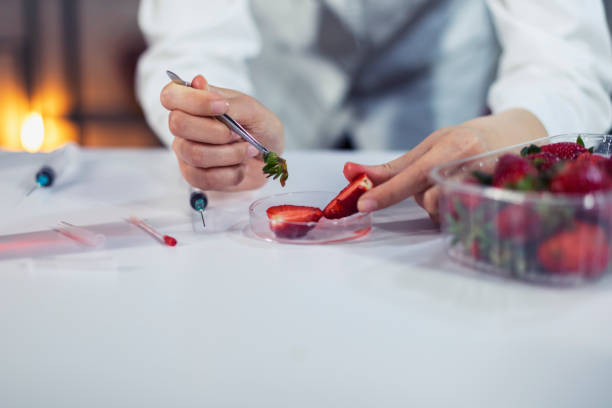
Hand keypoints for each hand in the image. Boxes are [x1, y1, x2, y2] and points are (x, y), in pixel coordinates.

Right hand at [160, 75, 283, 190]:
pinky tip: (240, 167)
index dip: (193, 101)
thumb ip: (228, 102)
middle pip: (178, 125)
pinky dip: (230, 174)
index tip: (223, 107)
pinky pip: (204, 178)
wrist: (271, 158)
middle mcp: (184, 126)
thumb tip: (198, 82)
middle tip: (239, 134)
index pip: (170, 96)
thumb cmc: (260, 128)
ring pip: (194, 154)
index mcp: (194, 102)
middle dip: (216, 132)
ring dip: (230, 155)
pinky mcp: (194, 175)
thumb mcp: (254, 111)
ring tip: (248, 151)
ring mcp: (186, 151)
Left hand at [343, 126, 488, 222]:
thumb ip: (393, 168)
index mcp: (454, 145)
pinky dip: (454, 211)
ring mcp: (489, 187)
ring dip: (440, 205)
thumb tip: (351, 173)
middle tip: (438, 178)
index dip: (388, 192)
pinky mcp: (497, 204)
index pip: (414, 175)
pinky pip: (460, 220)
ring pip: (444, 212)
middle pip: (428, 200)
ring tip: (455, 184)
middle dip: (424, 196)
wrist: (518, 136)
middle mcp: (473, 164)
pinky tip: (465, 194)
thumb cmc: (466, 140)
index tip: (364, 204)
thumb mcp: (431, 146)